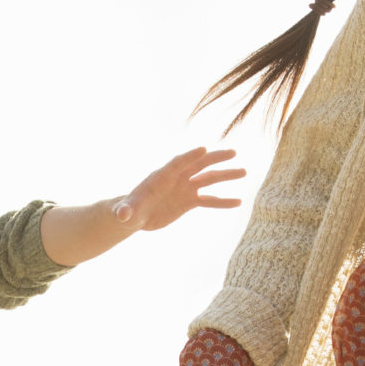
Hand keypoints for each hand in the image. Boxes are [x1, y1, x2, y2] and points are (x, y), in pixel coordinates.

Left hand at [112, 147, 245, 230]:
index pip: (177, 163)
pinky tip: (238, 202)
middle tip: (233, 153)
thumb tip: (120, 215)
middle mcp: (176, 179)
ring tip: (244, 172)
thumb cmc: (127, 211)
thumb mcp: (125, 212)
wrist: (134, 216)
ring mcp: (184, 189)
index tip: (203, 149)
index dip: (189, 156)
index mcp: (161, 176)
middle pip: (198, 164)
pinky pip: (209, 200)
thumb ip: (125, 211)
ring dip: (225, 175)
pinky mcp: (189, 201)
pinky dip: (222, 201)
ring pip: (208, 179)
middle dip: (215, 158)